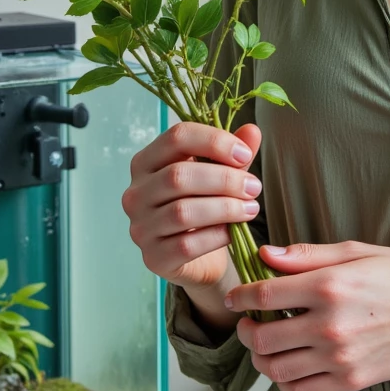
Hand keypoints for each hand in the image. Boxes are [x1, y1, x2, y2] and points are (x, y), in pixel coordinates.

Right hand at [120, 120, 263, 294]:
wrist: (199, 259)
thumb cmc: (205, 208)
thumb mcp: (221, 177)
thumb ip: (233, 155)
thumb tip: (252, 130)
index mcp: (147, 162)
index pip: (176, 137)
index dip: (214, 141)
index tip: (245, 154)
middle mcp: (136, 193)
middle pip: (178, 175)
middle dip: (224, 179)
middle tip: (254, 187)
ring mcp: (140, 227)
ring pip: (182, 212)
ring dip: (225, 208)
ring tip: (251, 208)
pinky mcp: (153, 257)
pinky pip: (187, 244)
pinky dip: (216, 236)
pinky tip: (234, 232)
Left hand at [230, 239, 389, 390]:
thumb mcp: (357, 252)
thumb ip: (307, 255)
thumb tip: (265, 255)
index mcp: (329, 285)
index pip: (263, 295)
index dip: (240, 297)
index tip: (236, 298)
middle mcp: (330, 324)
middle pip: (262, 337)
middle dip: (246, 331)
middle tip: (249, 324)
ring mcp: (340, 356)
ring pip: (276, 369)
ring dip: (262, 358)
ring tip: (266, 346)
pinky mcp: (352, 379)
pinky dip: (285, 383)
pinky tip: (289, 367)